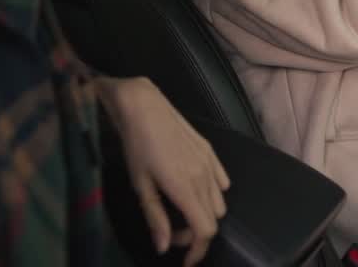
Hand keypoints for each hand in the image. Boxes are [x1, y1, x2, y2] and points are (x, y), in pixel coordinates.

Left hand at [96, 76, 229, 265]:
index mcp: (185, 189)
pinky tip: (193, 190)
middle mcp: (203, 177)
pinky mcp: (210, 151)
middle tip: (174, 233)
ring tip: (181, 211)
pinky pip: (221, 181)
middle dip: (196, 234)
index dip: (198, 251)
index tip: (186, 260)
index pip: (205, 230)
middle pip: (214, 219)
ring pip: (219, 202)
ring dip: (204, 214)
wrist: (142, 105)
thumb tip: (164, 247)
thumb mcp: (140, 184)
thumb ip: (155, 217)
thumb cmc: (135, 145)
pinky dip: (212, 194)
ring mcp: (209, 162)